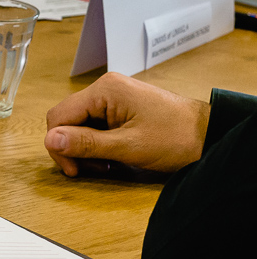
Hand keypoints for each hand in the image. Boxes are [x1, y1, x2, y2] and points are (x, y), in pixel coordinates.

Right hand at [44, 72, 210, 176]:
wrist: (210, 135)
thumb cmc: (176, 138)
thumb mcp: (128, 146)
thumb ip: (86, 143)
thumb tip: (50, 141)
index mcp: (104, 90)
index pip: (59, 116)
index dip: (59, 145)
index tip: (74, 170)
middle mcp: (105, 88)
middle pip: (67, 119)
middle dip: (72, 148)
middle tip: (91, 169)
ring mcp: (113, 96)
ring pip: (80, 124)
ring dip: (85, 147)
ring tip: (105, 164)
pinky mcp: (120, 106)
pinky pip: (95, 124)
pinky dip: (97, 143)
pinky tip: (112, 156)